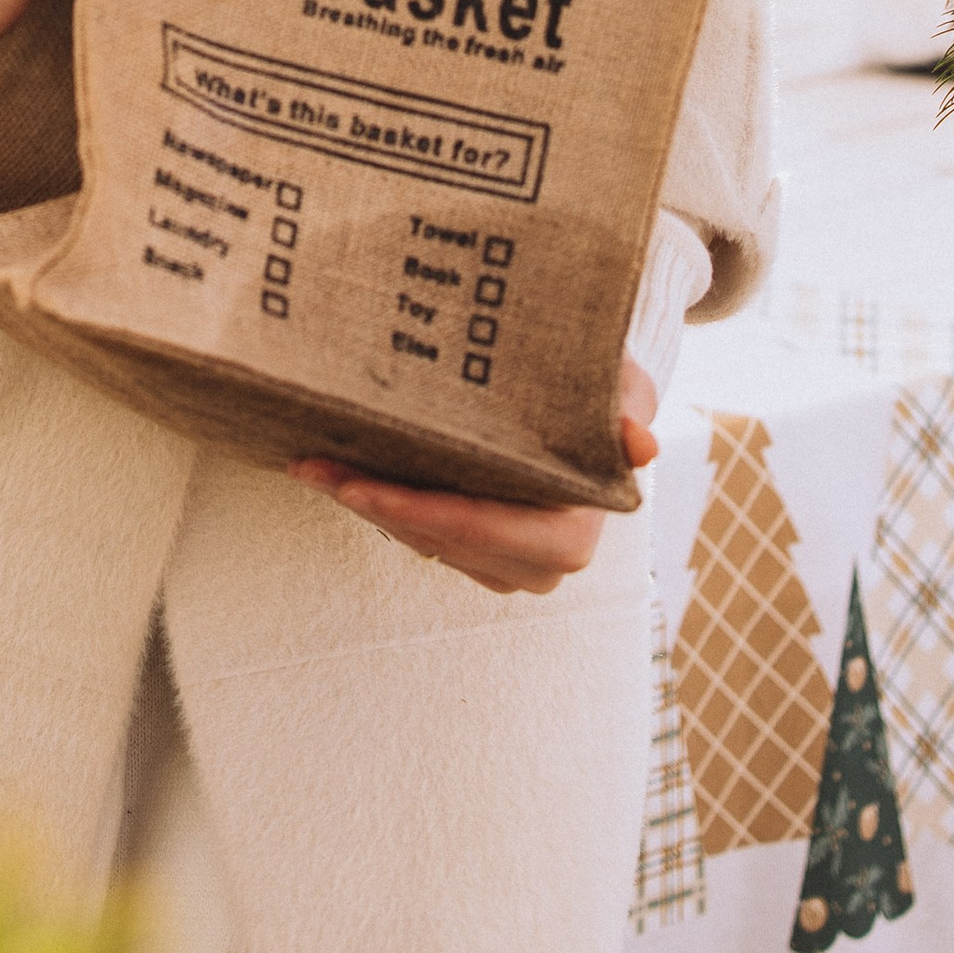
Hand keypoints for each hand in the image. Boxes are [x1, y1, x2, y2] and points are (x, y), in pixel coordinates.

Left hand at [291, 355, 659, 597]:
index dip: (423, 514)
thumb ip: (627, 409)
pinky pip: (423, 538)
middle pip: (442, 541)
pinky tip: (339, 473)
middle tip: (316, 468)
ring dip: (368, 508)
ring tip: (312, 465)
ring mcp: (508, 567)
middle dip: (376, 508)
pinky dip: (382, 507)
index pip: (487, 529)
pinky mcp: (480, 556)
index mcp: (574, 532)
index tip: (363, 487)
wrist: (592, 404)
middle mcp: (542, 564)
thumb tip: (641, 445)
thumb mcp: (622, 385)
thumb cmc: (602, 388)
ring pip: (424, 543)